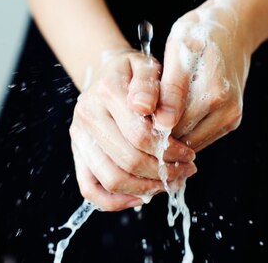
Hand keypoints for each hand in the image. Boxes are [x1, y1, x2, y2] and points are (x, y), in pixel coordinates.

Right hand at [70, 49, 196, 210]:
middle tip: (185, 171)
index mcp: (107, 91)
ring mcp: (79, 137)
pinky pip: (90, 189)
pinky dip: (116, 201)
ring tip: (169, 183)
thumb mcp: (147, 65)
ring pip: (111, 179)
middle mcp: (87, 115)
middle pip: (127, 160)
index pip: (140, 134)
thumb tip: (147, 109)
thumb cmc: (135, 72)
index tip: (190, 154)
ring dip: (146, 188)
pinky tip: (143, 196)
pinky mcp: (77, 153)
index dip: (169, 151)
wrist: (107, 72)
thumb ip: (150, 85)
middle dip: (163, 172)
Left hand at [154, 0, 251, 151]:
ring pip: (190, 143)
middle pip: (181, 141)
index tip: (135, 112)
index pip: (171, 129)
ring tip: (159, 108)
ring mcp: (231, 118)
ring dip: (172, 133)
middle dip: (160, 132)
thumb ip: (170, 90)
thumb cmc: (200, 34)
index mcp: (212, 95)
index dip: (149, 125)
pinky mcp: (232, 121)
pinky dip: (185, 130)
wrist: (234, 28)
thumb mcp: (178, 52)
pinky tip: (174, 110)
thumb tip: (162, 124)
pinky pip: (201, 137)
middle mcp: (226, 111)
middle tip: (144, 110)